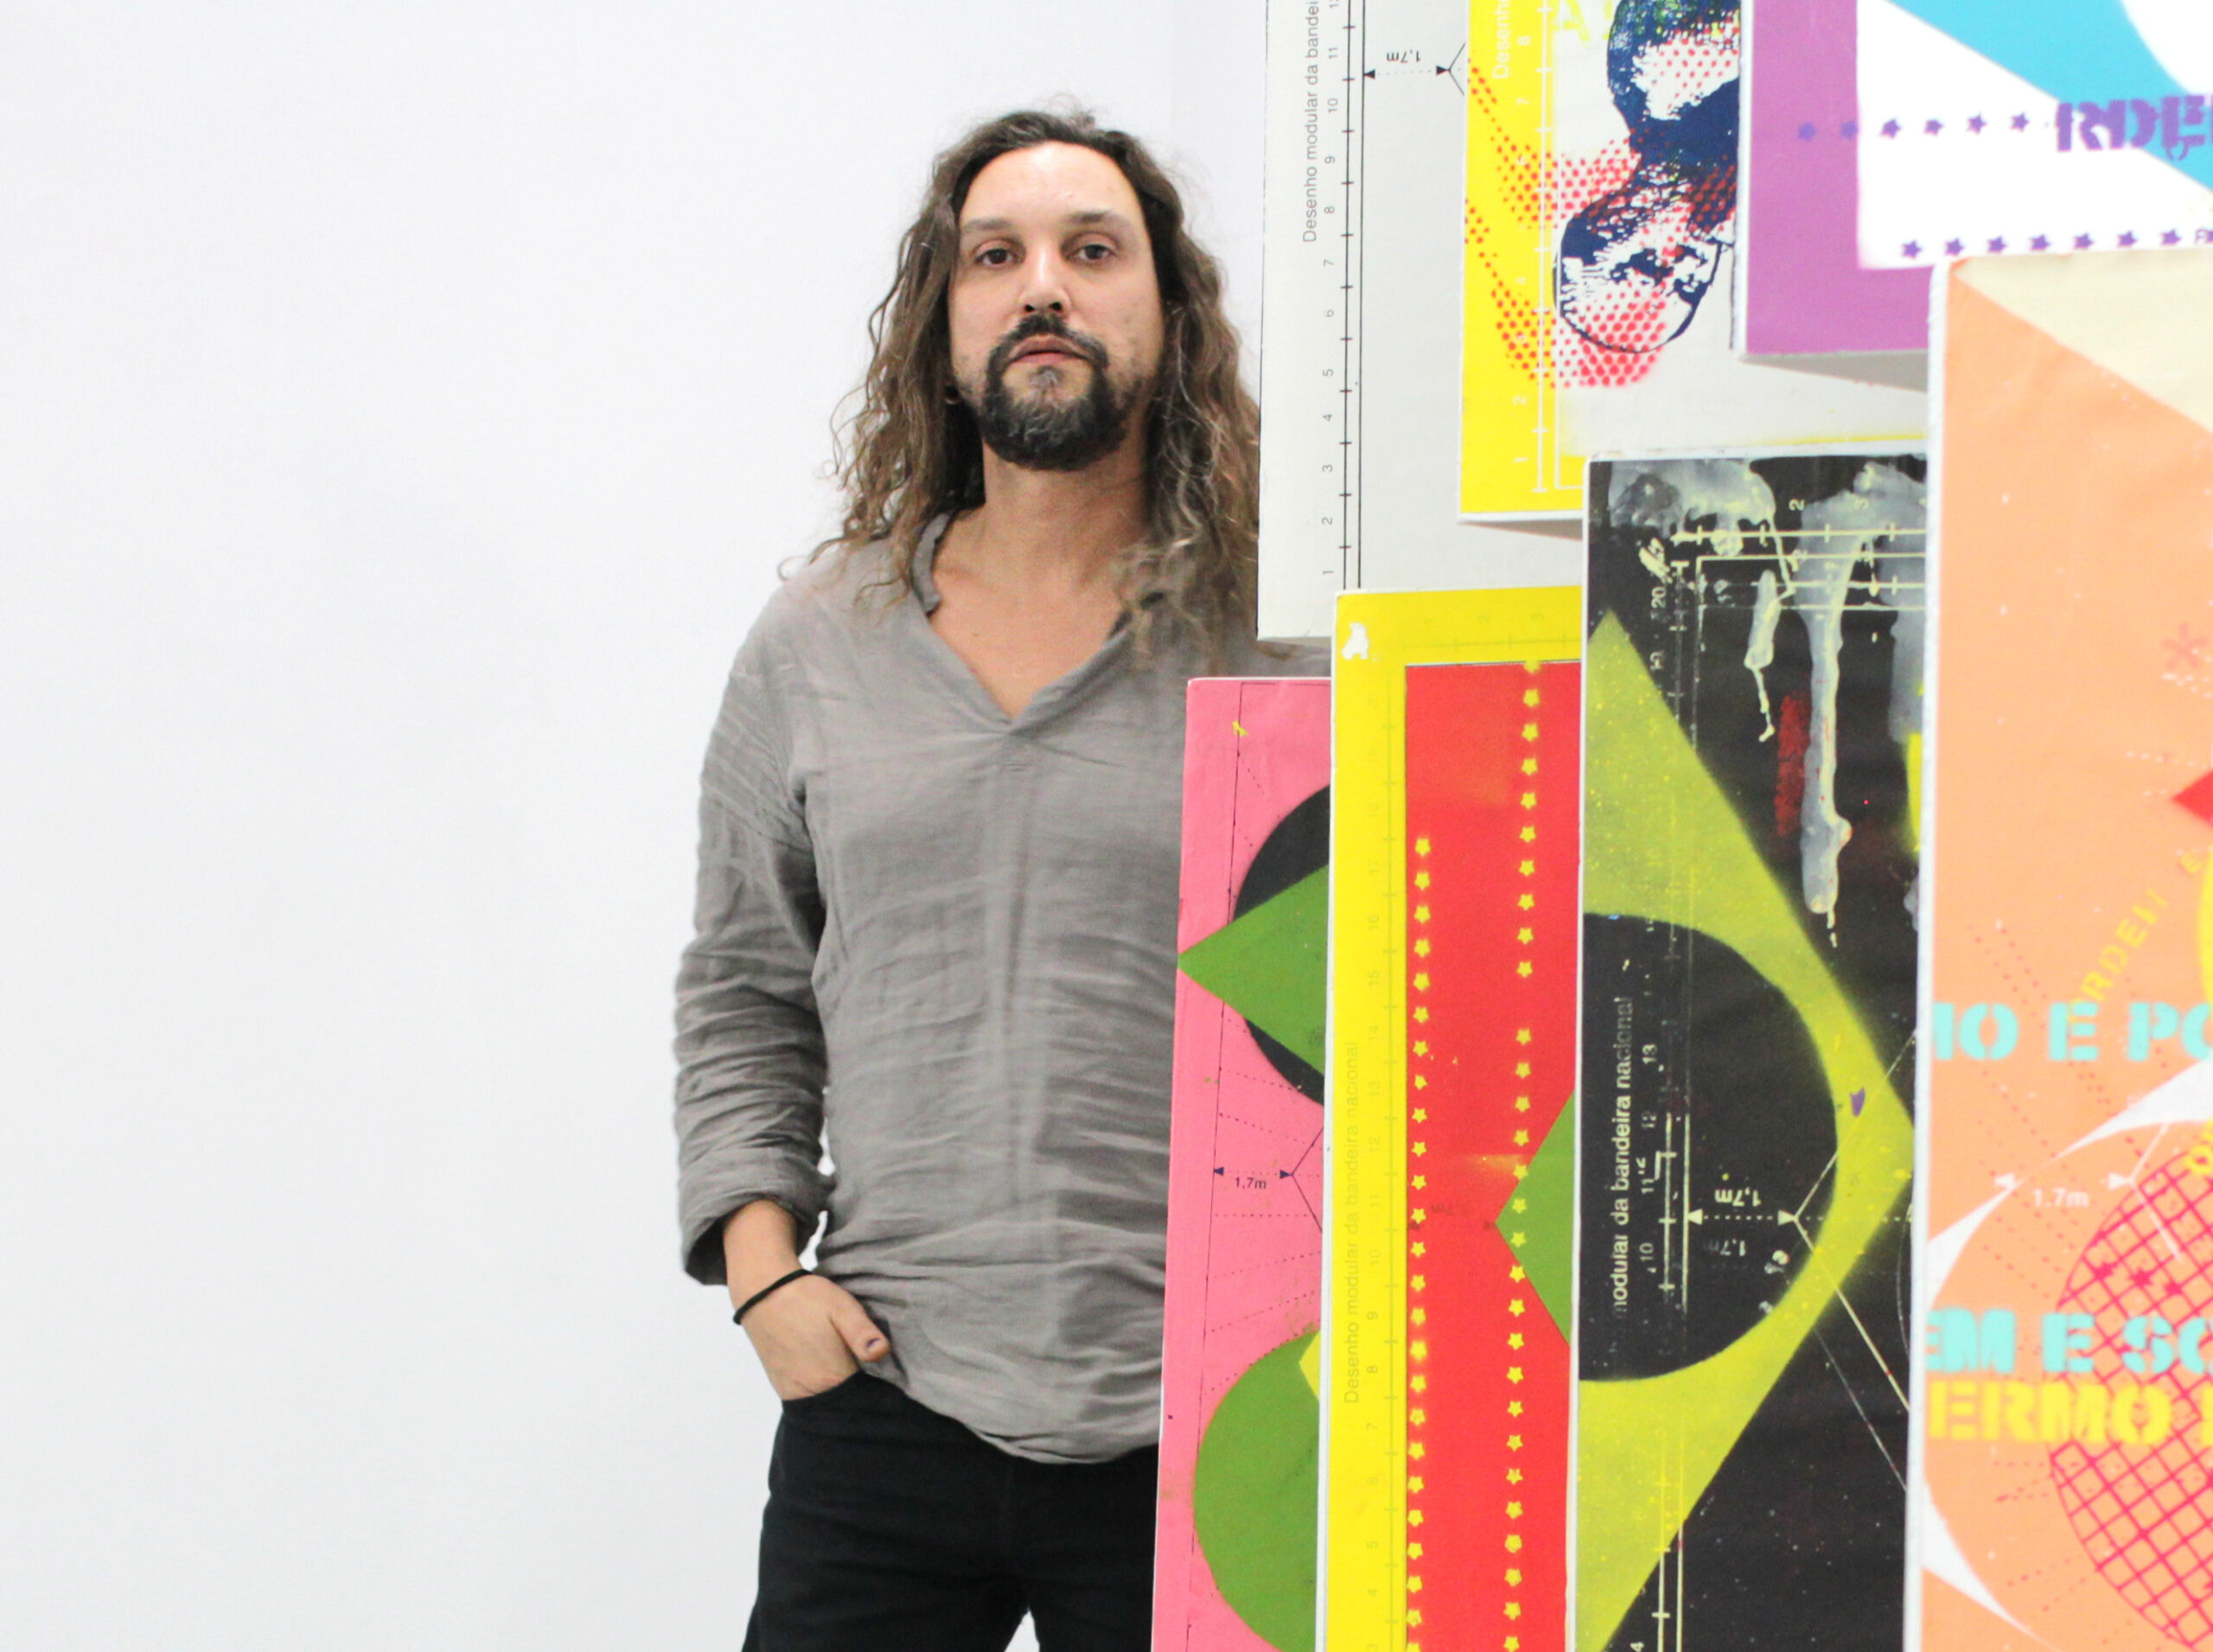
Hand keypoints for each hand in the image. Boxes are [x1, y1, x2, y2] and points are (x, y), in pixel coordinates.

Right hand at [739, 1273, 890, 1400]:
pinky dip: (820, 1390)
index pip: (865, 1397)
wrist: (763, 1292)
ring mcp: (792, 1391)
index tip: (883, 1372)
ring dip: (838, 1390)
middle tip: (863, 1365)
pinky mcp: (780, 1386)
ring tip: (843, 1363)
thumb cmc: (807, 1298)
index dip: (877, 1385)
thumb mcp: (842, 1307)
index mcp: (832, 1375)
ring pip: (826, 1402)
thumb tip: (882, 1352)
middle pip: (844, 1403)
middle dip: (858, 1390)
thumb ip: (863, 1333)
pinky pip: (807, 1398)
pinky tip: (825, 1369)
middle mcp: (811, 1391)